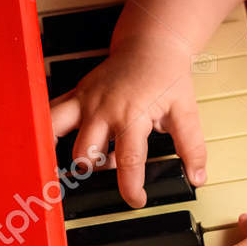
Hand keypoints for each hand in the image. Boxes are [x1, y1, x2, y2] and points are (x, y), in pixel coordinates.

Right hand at [50, 36, 207, 208]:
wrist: (152, 44)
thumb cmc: (168, 76)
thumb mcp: (186, 112)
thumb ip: (191, 147)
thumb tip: (198, 177)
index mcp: (132, 116)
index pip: (128, 163)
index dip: (131, 189)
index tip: (136, 201)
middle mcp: (104, 109)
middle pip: (86, 155)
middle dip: (98, 168)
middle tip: (113, 163)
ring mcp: (86, 100)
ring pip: (58, 133)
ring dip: (70, 150)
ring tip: (84, 155)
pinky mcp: (76, 93)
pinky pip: (51, 112)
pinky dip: (48, 128)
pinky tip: (52, 141)